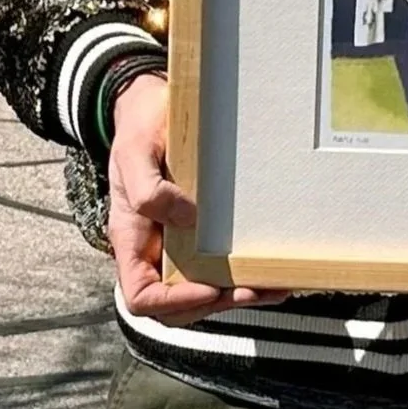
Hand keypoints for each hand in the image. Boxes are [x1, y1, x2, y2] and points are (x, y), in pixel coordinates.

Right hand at [107, 72, 287, 325]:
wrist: (149, 105)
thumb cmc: (139, 128)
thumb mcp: (135, 152)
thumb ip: (149, 189)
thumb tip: (187, 220)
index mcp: (132, 238)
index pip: (141, 296)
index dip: (174, 302)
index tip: (209, 289)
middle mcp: (153, 248)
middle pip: (177, 304)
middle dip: (216, 303)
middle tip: (255, 290)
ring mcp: (176, 241)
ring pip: (201, 288)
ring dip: (236, 294)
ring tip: (275, 286)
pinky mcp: (199, 229)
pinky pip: (216, 262)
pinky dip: (241, 272)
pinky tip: (270, 269)